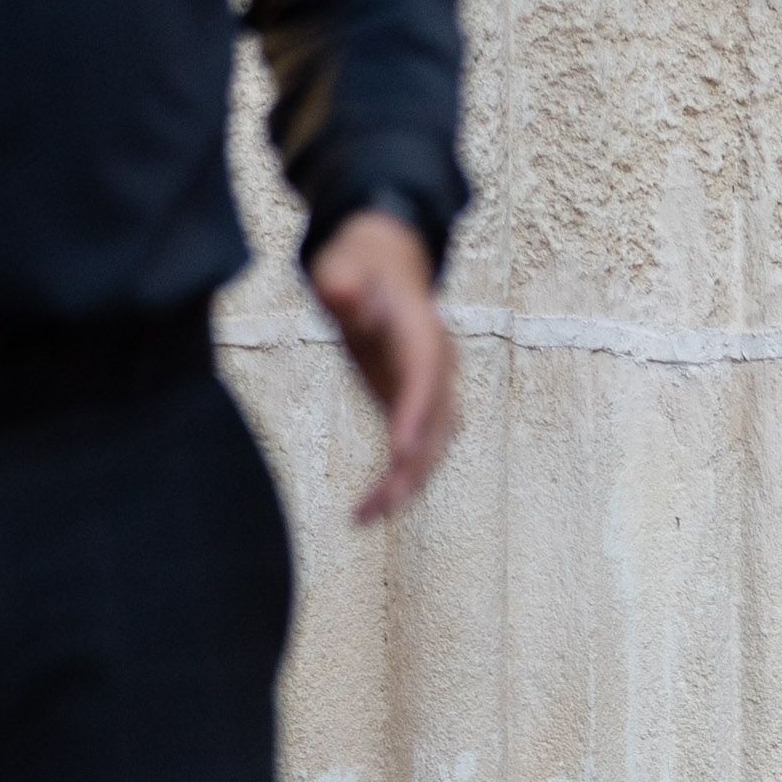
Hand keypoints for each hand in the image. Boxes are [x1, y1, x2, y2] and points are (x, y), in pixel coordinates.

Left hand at [308, 210, 456, 523]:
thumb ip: (342, 282)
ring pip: (431, 449)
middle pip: (436, 428)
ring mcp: (433, 392)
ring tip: (363, 517)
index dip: (415, 416)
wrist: (386, 263)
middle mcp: (438, 370)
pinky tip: (369, 507)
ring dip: (404, 485)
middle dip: (411, 469)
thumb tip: (343, 297)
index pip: (424, 380)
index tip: (400, 452)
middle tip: (378, 505)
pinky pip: (416, 451)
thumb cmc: (360, 265)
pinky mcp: (416, 407)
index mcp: (424, 336)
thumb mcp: (344, 265)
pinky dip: (398, 480)